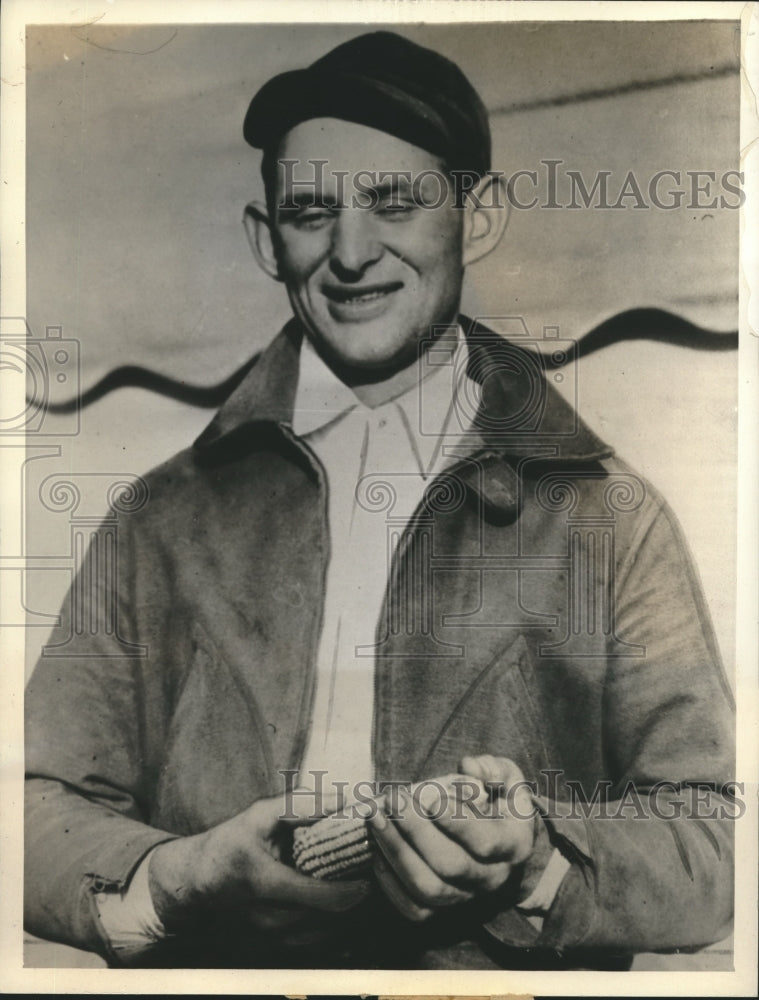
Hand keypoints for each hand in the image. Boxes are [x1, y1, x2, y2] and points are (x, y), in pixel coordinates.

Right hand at [148, 790, 370, 932]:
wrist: (198, 879)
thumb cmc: (231, 842)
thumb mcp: (260, 814)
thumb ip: (301, 805)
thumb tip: (342, 799)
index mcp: (264, 881)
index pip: (318, 897)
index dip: (350, 890)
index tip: (369, 875)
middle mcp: (266, 916)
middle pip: (325, 919)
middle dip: (353, 901)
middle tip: (371, 878)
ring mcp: (269, 935)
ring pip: (321, 935)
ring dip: (344, 916)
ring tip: (358, 890)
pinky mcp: (272, 944)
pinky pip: (311, 942)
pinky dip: (331, 926)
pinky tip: (340, 907)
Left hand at [366, 755, 535, 921]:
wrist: (500, 839)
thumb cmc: (499, 799)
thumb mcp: (507, 777)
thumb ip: (492, 768)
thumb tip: (469, 767)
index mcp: (513, 844)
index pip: (486, 842)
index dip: (457, 823)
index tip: (432, 799)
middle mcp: (492, 878)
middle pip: (450, 865)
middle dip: (416, 831)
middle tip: (394, 799)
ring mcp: (465, 896)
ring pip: (428, 888)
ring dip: (396, 851)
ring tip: (376, 818)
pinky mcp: (441, 908)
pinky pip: (413, 907)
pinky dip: (390, 883)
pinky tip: (377, 849)